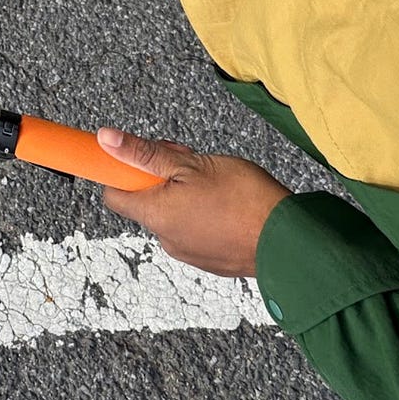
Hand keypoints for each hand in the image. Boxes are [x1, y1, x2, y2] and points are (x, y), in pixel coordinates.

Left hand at [96, 127, 290, 277]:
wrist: (291, 241)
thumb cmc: (244, 199)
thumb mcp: (191, 164)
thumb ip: (145, 153)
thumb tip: (106, 140)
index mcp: (156, 214)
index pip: (113, 194)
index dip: (120, 172)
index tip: (136, 157)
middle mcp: (166, 239)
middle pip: (146, 201)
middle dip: (160, 177)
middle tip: (188, 160)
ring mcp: (189, 252)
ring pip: (172, 214)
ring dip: (183, 194)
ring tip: (215, 181)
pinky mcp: (211, 259)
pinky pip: (194, 230)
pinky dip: (201, 213)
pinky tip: (226, 203)